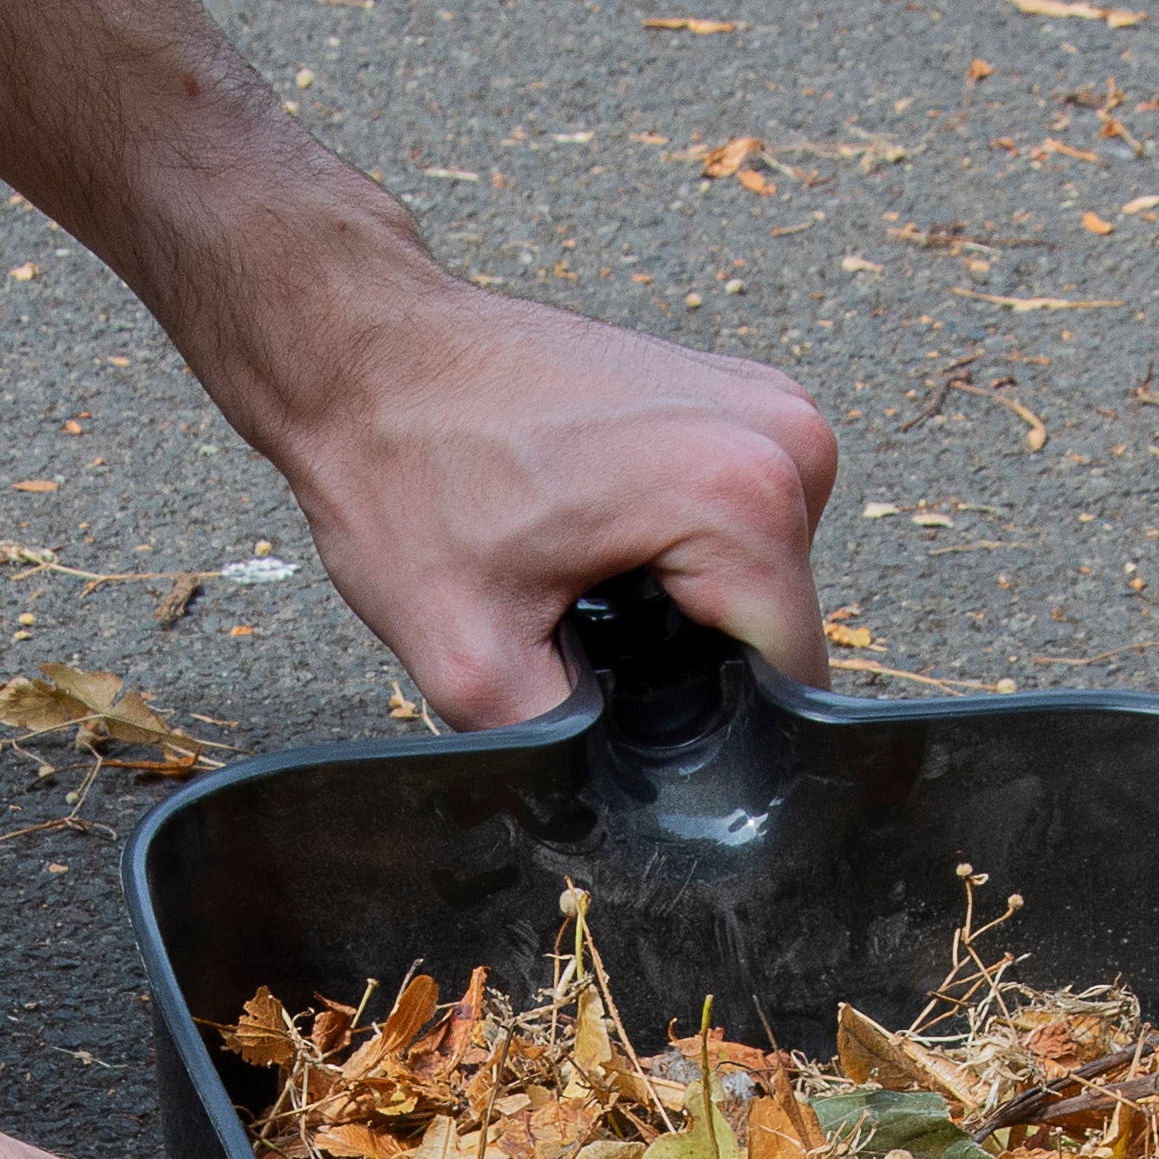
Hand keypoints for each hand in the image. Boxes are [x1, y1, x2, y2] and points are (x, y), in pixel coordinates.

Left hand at [216, 260, 839, 728]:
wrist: (367, 349)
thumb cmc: (406, 471)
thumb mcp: (472, 663)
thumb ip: (571, 753)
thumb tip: (621, 808)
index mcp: (741, 498)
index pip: (792, 680)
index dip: (719, 732)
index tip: (630, 714)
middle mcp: (785, 439)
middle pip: (778, 629)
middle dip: (693, 661)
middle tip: (576, 630)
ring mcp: (771, 406)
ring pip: (762, 580)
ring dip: (686, 605)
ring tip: (581, 573)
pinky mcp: (743, 396)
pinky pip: (744, 521)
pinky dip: (681, 550)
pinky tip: (598, 536)